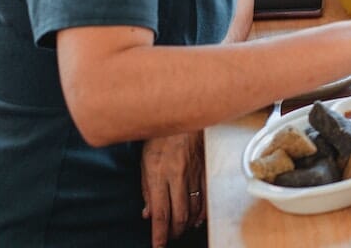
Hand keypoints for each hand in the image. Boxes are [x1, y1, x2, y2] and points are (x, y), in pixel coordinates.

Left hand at [141, 131, 205, 247]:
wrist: (182, 114)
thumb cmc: (160, 137)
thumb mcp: (145, 162)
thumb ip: (146, 189)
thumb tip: (147, 213)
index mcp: (159, 175)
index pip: (160, 212)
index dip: (159, 233)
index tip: (158, 245)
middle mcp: (177, 177)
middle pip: (179, 214)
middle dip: (174, 232)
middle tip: (170, 238)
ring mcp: (193, 174)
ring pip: (193, 208)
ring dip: (188, 224)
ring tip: (181, 230)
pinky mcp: (204, 170)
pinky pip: (205, 196)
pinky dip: (202, 211)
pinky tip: (197, 218)